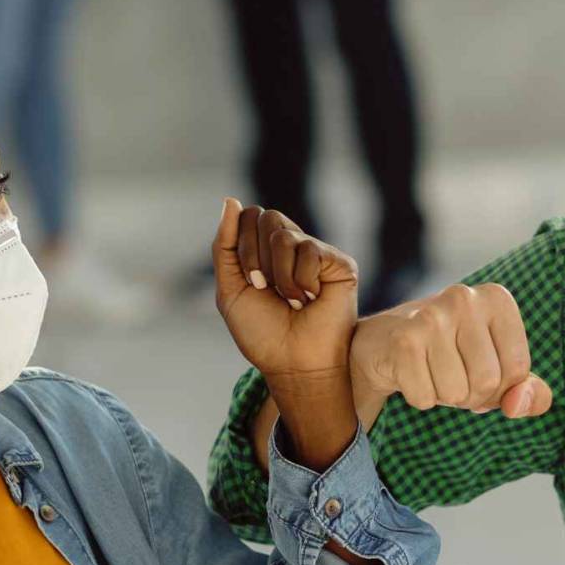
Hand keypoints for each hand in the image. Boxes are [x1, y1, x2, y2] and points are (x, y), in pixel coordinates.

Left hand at [213, 198, 359, 387]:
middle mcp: (293, 246)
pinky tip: (311, 299)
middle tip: (268, 291)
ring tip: (292, 300)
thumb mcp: (230, 288)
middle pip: (265, 217)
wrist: (291, 364)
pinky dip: (301, 281)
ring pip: (284, 235)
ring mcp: (317, 253)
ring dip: (279, 276)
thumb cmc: (262, 333)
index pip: (248, 216)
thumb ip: (225, 246)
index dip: (242, 247)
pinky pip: (309, 250)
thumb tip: (230, 200)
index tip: (251, 284)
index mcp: (266, 250)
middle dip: (256, 259)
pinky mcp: (340, 263)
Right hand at [350, 283, 552, 418]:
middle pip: (488, 382)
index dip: (500, 386)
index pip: (519, 369)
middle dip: (471, 395)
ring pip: (456, 393)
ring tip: (431, 372)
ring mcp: (430, 316)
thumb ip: (531, 392)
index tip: (478, 370)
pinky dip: (419, 398)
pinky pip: (425, 398)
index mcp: (496, 299)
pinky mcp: (402, 341)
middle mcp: (464, 298)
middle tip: (452, 375)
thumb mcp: (501, 370)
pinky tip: (411, 375)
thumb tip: (518, 405)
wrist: (383, 345)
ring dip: (443, 396)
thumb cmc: (452, 357)